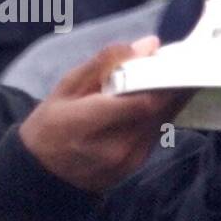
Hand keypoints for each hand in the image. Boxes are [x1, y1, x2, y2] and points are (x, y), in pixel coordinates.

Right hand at [19, 37, 189, 192]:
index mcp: (87, 124)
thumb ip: (106, 63)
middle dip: (172, 84)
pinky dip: (159, 113)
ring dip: (170, 98)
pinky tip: (158, 99)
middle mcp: (113, 147)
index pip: (141, 102)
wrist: (41, 176)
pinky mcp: (135, 167)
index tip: (170, 58)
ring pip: (162, 121)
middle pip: (158, 111)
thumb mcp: (66, 87)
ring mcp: (127, 161)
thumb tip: (148, 45)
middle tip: (180, 62)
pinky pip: (156, 133)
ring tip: (172, 76)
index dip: (162, 80)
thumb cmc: (48, 125)